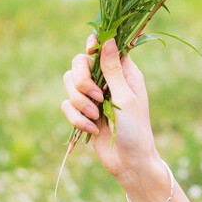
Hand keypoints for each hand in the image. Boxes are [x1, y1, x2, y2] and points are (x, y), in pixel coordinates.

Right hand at [61, 33, 160, 182]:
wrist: (129, 162)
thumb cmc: (135, 129)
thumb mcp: (125, 97)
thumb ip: (112, 69)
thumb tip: (107, 39)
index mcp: (124, 72)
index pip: (104, 48)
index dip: (94, 45)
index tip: (89, 49)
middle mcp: (107, 81)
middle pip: (79, 63)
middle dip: (82, 81)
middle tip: (96, 97)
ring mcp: (93, 97)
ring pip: (69, 84)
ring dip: (79, 102)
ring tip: (95, 117)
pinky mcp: (82, 113)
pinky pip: (66, 106)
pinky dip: (76, 119)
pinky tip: (91, 129)